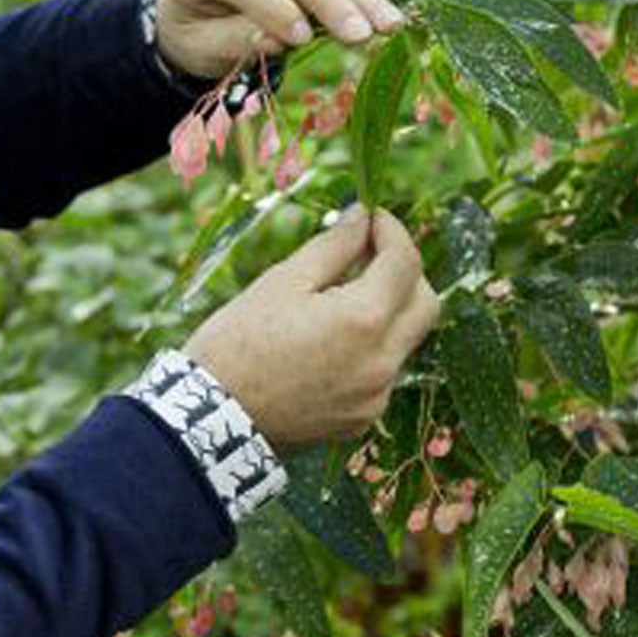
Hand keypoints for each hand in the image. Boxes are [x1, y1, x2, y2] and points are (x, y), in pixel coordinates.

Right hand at [185, 207, 439, 447]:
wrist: (211, 416)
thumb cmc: (238, 341)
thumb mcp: (283, 281)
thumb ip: (333, 246)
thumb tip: (360, 218)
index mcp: (363, 319)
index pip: (404, 262)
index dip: (391, 231)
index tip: (371, 218)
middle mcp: (382, 361)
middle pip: (426, 303)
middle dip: (405, 272)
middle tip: (369, 255)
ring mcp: (375, 395)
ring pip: (405, 340)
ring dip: (386, 312)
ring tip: (339, 301)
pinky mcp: (363, 418)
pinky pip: (382, 372)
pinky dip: (368, 349)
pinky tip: (328, 345)